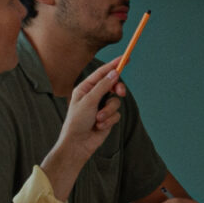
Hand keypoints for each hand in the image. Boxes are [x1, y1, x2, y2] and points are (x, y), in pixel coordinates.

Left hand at [39, 61, 128, 200]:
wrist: (78, 144)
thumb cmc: (77, 122)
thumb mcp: (89, 101)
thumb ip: (103, 86)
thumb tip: (114, 73)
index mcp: (86, 88)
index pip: (102, 73)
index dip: (114, 65)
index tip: (126, 58)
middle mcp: (94, 95)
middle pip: (113, 85)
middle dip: (116, 90)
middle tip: (120, 93)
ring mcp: (101, 107)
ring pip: (116, 102)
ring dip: (108, 111)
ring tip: (98, 119)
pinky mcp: (108, 118)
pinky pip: (116, 114)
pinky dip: (109, 120)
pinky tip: (99, 126)